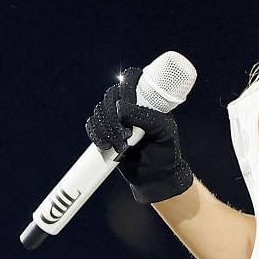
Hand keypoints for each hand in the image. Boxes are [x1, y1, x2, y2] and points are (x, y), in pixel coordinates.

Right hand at [84, 66, 193, 204]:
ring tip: (119, 147)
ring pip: (100, 112)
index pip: (131, 80)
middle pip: (111, 97)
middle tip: (124, 135)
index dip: (125, 88)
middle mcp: (131, 107)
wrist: (155, 178)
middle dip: (113, 117)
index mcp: (147, 101)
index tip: (125, 108)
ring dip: (105, 129)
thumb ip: (148, 117)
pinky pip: (93, 125)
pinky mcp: (106, 133)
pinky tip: (105, 145)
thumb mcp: (164, 133)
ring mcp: (117, 120)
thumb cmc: (165, 153)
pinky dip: (95, 134)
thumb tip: (122, 107)